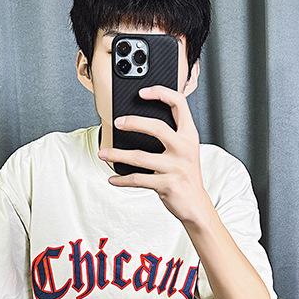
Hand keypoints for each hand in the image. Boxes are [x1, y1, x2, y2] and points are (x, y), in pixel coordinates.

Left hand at [98, 85, 213, 225]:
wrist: (196, 205)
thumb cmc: (186, 176)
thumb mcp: (185, 150)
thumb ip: (171, 134)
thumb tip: (138, 121)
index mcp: (189, 135)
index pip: (179, 104)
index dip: (160, 93)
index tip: (142, 92)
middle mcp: (184, 148)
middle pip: (156, 127)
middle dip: (133, 123)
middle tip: (117, 122)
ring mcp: (176, 167)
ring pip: (140, 156)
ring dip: (117, 154)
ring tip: (102, 153)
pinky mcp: (167, 184)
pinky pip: (138, 180)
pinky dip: (122, 179)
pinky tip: (113, 178)